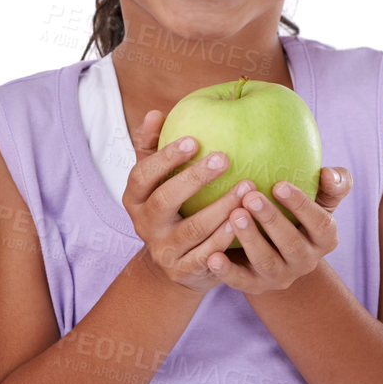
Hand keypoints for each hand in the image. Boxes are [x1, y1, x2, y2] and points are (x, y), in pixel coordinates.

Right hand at [125, 111, 247, 291]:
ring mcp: (163, 250)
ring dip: (220, 207)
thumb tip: (156, 113)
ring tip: (248, 186)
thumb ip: (154, 148)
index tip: (193, 139)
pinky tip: (245, 220)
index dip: (164, 158)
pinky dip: (225, 238)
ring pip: (192, 229)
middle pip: (164, 201)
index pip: (141, 175)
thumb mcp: (157, 181)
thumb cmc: (171, 209)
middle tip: (224, 158)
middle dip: (193, 179)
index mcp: (134, 199)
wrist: (174, 265)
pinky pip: (207, 254)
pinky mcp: (184, 270)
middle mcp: (144, 225)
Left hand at [207, 167, 349, 293]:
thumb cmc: (295, 213)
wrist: (274, 250)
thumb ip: (331, 185)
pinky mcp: (254, 285)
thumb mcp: (318, 199)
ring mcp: (280, 276)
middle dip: (271, 220)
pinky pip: (240, 281)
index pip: (321, 224)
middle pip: (292, 244)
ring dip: (250, 238)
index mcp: (325, 239)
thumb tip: (328, 174)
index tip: (279, 185)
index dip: (302, 206)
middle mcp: (306, 261)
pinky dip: (226, 271)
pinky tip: (212, 257)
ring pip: (266, 261)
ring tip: (233, 215)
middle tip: (250, 197)